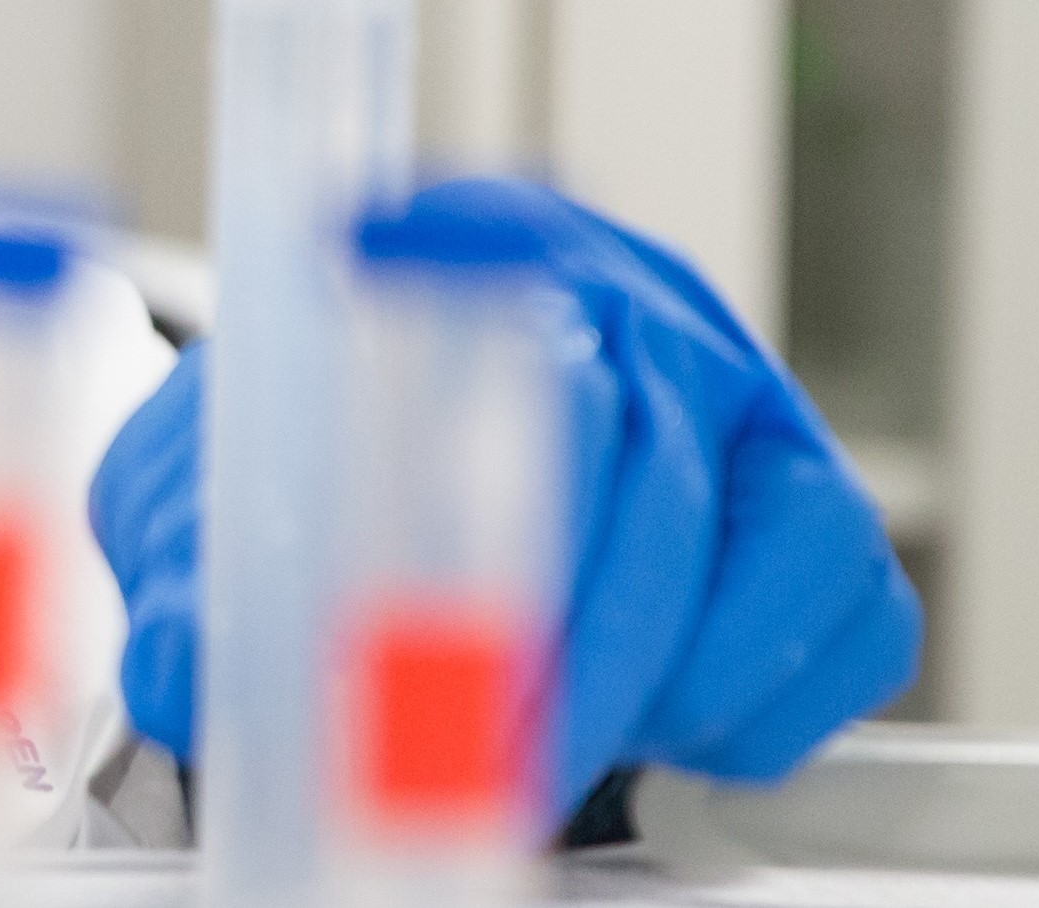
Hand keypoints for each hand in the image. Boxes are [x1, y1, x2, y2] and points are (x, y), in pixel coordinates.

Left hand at [87, 182, 921, 818]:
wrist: (394, 399)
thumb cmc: (312, 434)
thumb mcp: (209, 486)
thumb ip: (187, 565)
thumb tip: (181, 673)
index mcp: (488, 269)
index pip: (531, 374)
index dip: (505, 525)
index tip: (451, 653)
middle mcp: (643, 320)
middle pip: (652, 479)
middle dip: (577, 654)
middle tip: (492, 769)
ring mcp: (749, 411)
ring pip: (787, 548)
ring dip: (677, 686)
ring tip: (559, 756)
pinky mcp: (820, 511)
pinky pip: (857, 615)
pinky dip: (768, 709)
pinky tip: (664, 739)